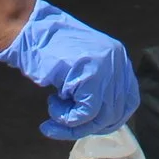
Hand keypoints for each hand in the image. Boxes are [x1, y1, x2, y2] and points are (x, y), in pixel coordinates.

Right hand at [0, 0, 140, 139]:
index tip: (86, 124)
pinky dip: (66, 118)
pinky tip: (52, 105)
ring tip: (53, 111)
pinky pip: (86, 113)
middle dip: (87, 126)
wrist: (29, 31)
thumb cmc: (49, 51)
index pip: (129, 101)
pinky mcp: (92, 75)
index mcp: (119, 58)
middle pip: (116, 113)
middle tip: (62, 124)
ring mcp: (107, 67)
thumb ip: (97, 87)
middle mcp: (118, 61)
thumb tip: (102, 122)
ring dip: (73, 124)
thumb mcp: (83, 67)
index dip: (109, 120)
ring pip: (101, 117)